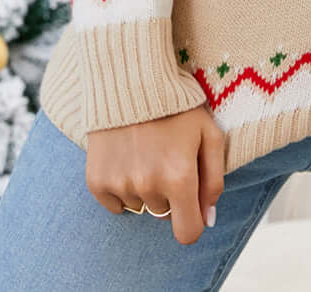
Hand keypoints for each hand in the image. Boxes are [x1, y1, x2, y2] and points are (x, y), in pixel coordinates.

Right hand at [86, 103, 224, 245]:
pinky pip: (115, 205)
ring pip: (140, 207)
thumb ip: (214, 180)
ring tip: (146, 152)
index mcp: (180, 178)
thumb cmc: (178, 106)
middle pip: (164, 215)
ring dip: (145, 189)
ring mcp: (120, 185)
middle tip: (166, 158)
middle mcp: (148, 186)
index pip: (187, 233)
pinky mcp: (96, 181)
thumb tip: (208, 219)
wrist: (130, 78)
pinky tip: (127, 158)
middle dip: (169, 194)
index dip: (192, 221)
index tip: (190, 204)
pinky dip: (121, 188)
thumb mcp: (209, 134)